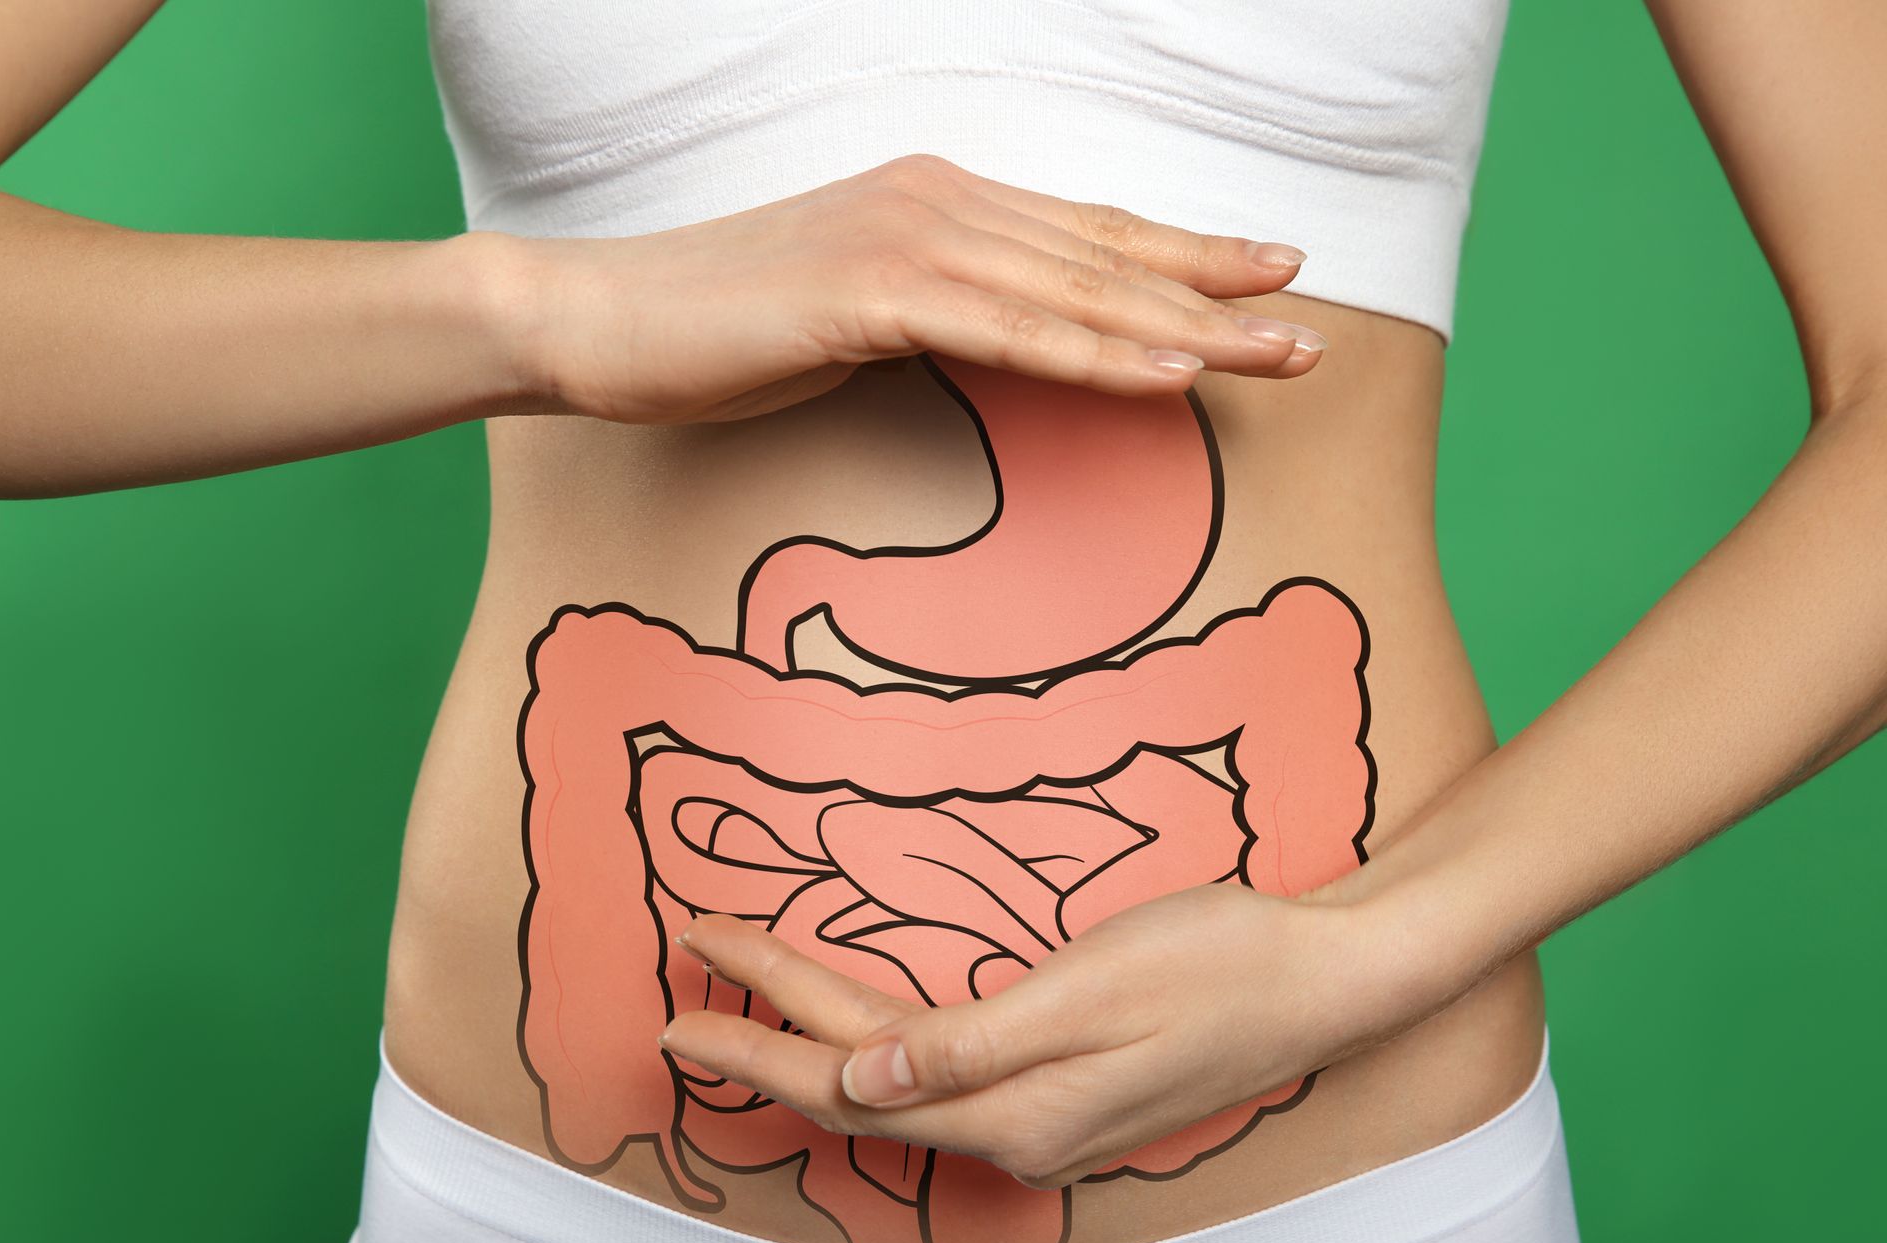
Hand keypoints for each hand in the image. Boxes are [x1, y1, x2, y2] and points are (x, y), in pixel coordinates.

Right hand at [502, 153, 1327, 424]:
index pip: (1087, 234)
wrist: (600, 320)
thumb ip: (934, 315)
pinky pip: (1009, 329)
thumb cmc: (721, 327)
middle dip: (1216, 291)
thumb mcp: (852, 316)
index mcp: (937, 201)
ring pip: (1077, 290)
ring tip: (1279, 355)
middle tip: (1310, 325)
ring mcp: (906, 239)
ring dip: (1188, 326)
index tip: (1267, 278)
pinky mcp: (869, 291)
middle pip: (1105, 254)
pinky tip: (1170, 373)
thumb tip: (996, 346)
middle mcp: (937, 201)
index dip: (1184, 256)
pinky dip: (1096, 353)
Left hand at [662, 879, 1423, 1189]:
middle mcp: (1019, 1130)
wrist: (1330, 977)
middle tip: (680, 1006)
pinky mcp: (1066, 1089)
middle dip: (764, 1045)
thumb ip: (968, 1044)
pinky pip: (941, 1077)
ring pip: (898, 1087)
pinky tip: (861, 1032)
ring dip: (816, 1048)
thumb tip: (855, 1084)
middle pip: (859, 1091)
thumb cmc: (1222, 962)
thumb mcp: (1091, 990)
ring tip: (746, 1010)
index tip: (684, 997)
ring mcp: (1045, 1116)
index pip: (849, 1080)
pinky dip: (881, 1049)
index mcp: (1015, 1110)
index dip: (760, 1040)